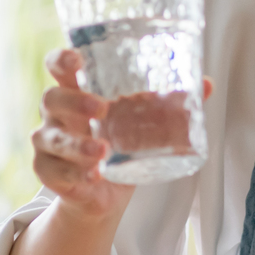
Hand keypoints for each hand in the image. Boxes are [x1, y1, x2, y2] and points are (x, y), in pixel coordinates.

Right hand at [29, 50, 213, 216]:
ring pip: (50, 138)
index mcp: (76, 92)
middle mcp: (57, 115)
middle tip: (102, 109)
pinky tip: (94, 176)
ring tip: (103, 151)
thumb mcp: (142, 124)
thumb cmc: (119, 146)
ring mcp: (48, 144)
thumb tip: (206, 84)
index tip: (77, 59)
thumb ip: (170, 105)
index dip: (61, 59)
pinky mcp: (48, 172)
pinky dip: (75, 174)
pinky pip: (53, 171)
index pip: (58, 67)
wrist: (102, 195)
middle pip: (51, 98)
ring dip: (77, 144)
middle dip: (74, 102)